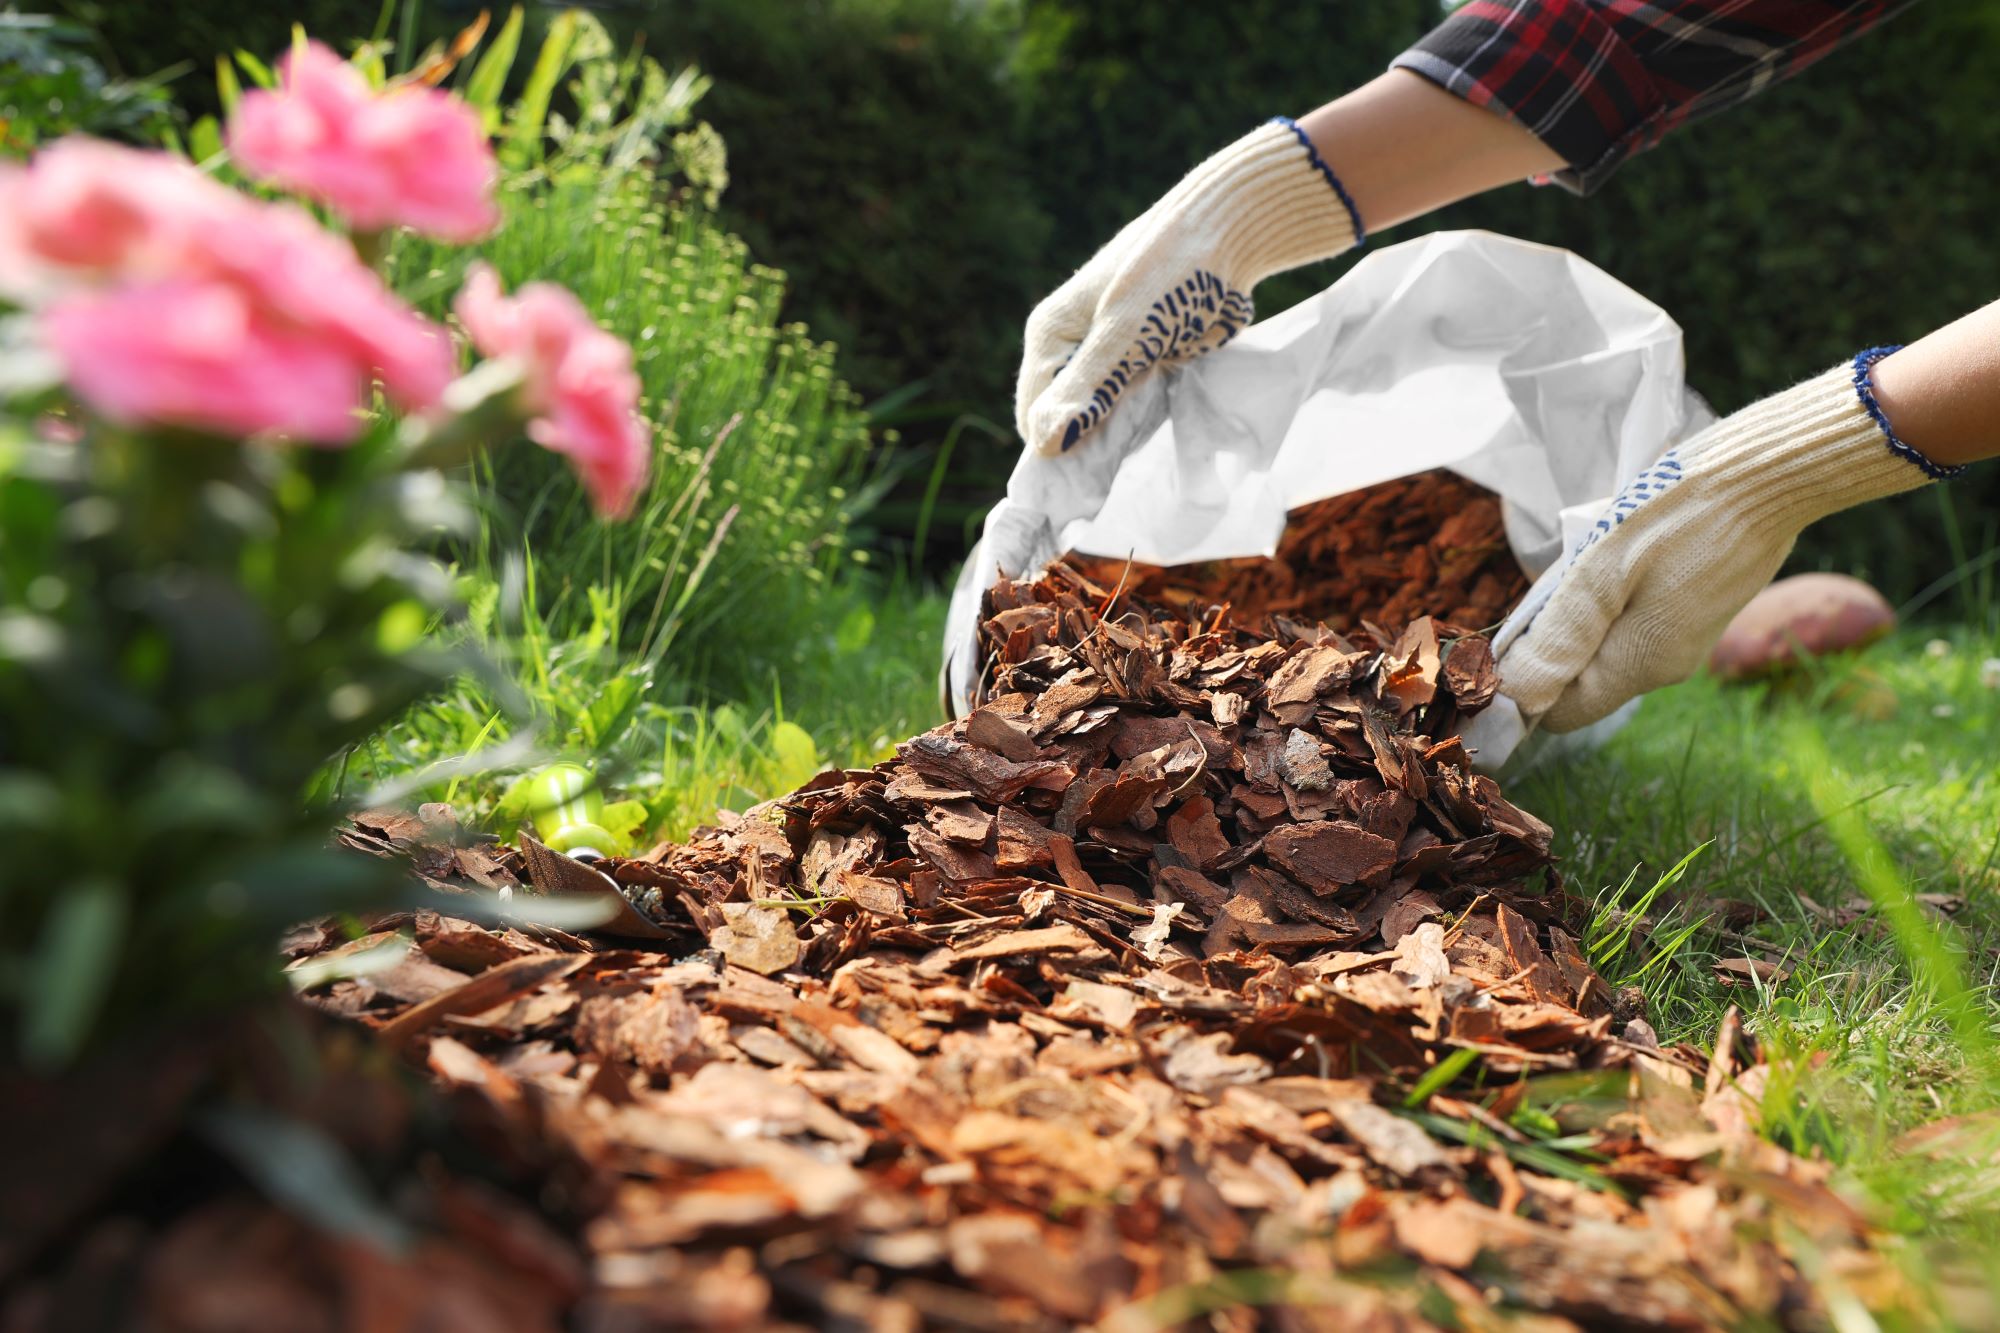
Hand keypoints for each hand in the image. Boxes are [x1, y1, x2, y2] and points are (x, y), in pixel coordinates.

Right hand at [1015, 118, 1360, 456]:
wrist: (1231, 234)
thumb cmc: (1171, 273)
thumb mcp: (1125, 333)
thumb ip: (1088, 387)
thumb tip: (1045, 444)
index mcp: (1050, 335)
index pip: (1033, 414)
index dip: (1054, 450)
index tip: (1085, 486)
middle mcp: (1072, 348)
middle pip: (1064, 419)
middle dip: (1084, 448)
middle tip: (1116, 475)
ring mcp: (1110, 357)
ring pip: (1100, 418)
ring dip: (1116, 440)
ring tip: (1138, 458)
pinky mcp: (1145, 363)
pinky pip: (1134, 409)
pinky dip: (1143, 426)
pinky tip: (1158, 439)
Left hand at [1498, 351, 1957, 731]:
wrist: (1771, 472)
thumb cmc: (1680, 513)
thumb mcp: (1604, 571)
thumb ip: (1561, 639)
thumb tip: (1518, 698)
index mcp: (1642, 665)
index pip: (1561, 712)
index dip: (1522, 689)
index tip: (1495, 646)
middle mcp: (1665, 666)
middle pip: (1581, 681)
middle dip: (1548, 651)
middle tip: (1538, 591)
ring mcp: (1685, 639)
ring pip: (1605, 651)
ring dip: (1576, 623)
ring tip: (1574, 569)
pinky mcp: (1695, 611)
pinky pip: (1632, 624)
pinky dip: (1607, 604)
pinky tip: (1608, 562)